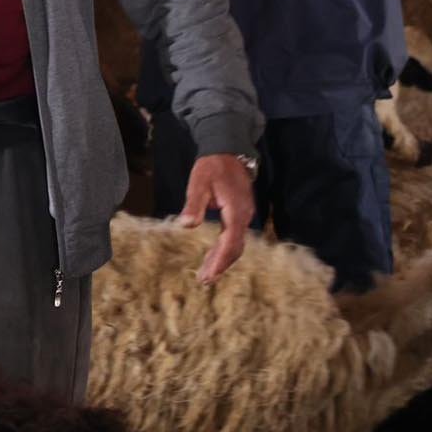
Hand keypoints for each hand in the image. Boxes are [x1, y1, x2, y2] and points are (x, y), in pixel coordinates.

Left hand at [178, 154, 254, 284]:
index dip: (220, 260)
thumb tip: (186, 225)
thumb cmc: (211, 167)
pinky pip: (234, 237)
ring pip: (235, 244)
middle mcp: (244, 216)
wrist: (228, 151)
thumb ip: (193, 204)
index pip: (230, 242)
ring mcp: (245, 215)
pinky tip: (213, 257)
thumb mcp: (198, 182)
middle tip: (204, 280)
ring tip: (207, 274)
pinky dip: (224, 249)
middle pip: (235, 247)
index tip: (209, 275)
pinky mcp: (241, 214)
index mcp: (235, 211)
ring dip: (222, 259)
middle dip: (221, 265)